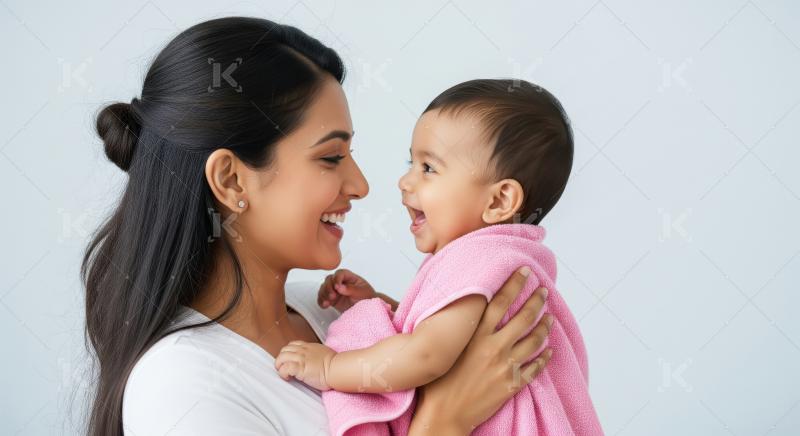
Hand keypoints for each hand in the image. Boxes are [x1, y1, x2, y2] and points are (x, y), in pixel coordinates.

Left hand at [275, 340, 336, 390]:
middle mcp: (303, 351)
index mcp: (308, 347)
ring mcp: (301, 358)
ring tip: (283, 373)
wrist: (337, 369)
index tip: (289, 360)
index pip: (292, 345)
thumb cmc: (334, 364)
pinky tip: (287, 377)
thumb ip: (315, 353)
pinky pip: (285, 368)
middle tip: (282, 367)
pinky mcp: (300, 368)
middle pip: (284, 350)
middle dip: (281, 359)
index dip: (288, 352)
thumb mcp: (323, 353)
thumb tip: (313, 359)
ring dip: (279, 365)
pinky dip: (283, 373)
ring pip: (282, 357)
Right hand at [317, 269, 376, 311]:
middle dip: (328, 287)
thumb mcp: (362, 293)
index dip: (337, 279)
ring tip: (328, 302)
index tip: (337, 287)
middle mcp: (341, 282)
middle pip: (329, 279)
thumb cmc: (367, 299)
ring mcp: (335, 291)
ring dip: (324, 294)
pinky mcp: (332, 300)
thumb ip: (351, 289)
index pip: (340, 273)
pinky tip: (325, 305)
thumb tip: (339, 287)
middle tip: (332, 296)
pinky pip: (322, 298)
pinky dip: (321, 301)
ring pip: (324, 288)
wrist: (368, 311)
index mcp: (350, 277)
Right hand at [410, 267, 552, 434]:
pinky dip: (545, 358)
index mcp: (475, 336)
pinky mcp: (512, 385)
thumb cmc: (436, 383)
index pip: (500, 302)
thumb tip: (457, 309)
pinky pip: (535, 368)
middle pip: (523, 317)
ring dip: (544, 327)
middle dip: (536, 301)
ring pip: (534, 341)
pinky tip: (549, 351)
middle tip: (543, 291)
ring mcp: (505, 366)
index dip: (514, 284)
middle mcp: (493, 347)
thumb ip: (457, 329)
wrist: (444, 415)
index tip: (525, 272)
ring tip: (549, 318)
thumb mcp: (445, 349)